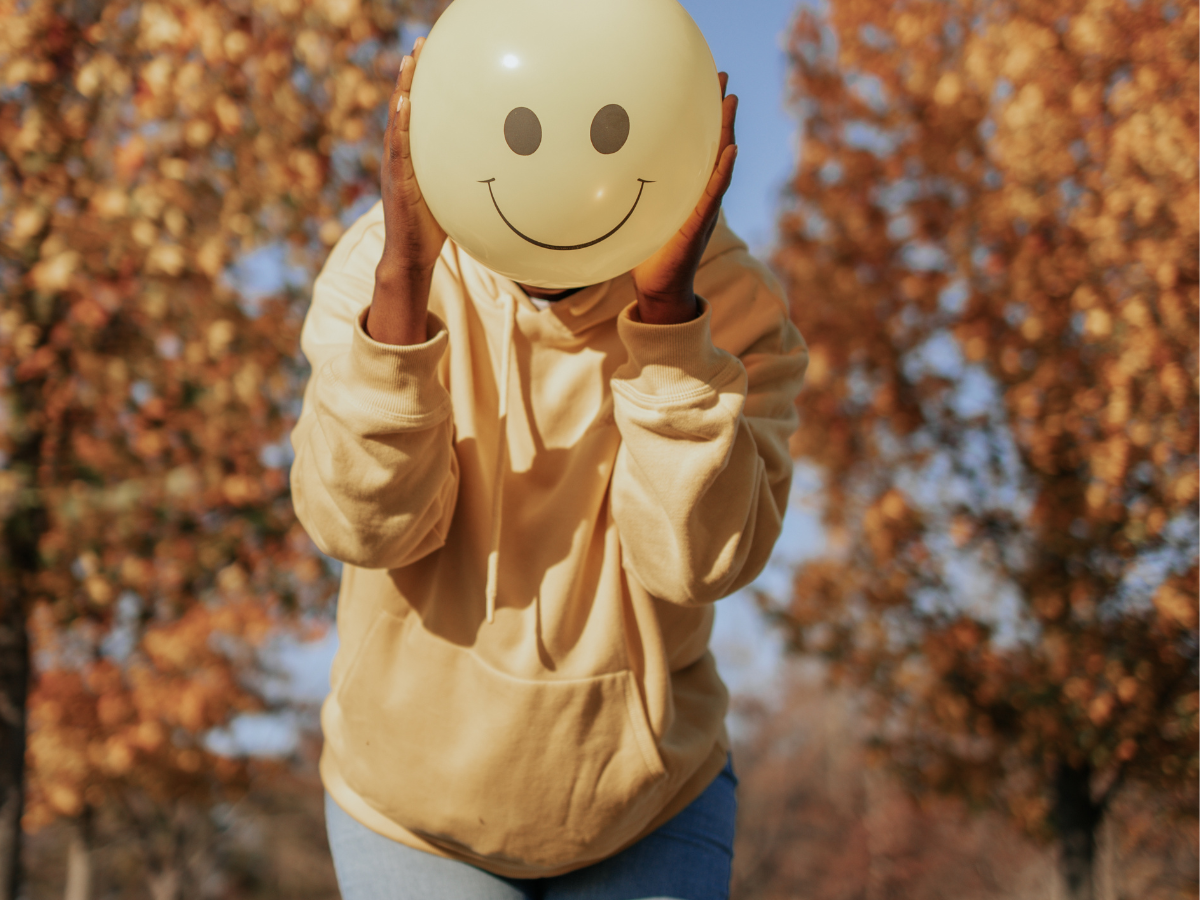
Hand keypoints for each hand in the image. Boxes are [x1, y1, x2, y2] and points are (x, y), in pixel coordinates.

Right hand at [366, 37, 447, 344]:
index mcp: (413, 157)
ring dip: (403, 89)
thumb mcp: (453, 194)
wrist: (411, 256)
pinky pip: (399, 148)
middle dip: (411, 75)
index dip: (420, 85)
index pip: (417, 113)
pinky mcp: (397, 181)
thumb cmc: (434, 228)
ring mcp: (396, 167)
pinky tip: (406, 102)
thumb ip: (466, 174)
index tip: (428, 56)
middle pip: (405, 107)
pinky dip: (401, 124)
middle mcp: (400, 157)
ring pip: (399, 120)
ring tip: (410, 61)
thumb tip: (500, 164)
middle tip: (419, 44)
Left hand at [630, 72, 737, 325]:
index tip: (701, 81)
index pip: (694, 143)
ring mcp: (703, 207)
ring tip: (731, 101)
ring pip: (719, 163)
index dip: (699, 115)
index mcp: (684, 187)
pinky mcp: (699, 225)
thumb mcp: (634, 211)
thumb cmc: (645, 251)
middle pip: (713, 144)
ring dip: (727, 131)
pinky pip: (713, 195)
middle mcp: (698, 193)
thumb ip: (627, 188)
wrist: (657, 288)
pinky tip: (732, 151)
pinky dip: (724, 173)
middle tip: (722, 75)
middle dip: (718, 110)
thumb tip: (594, 165)